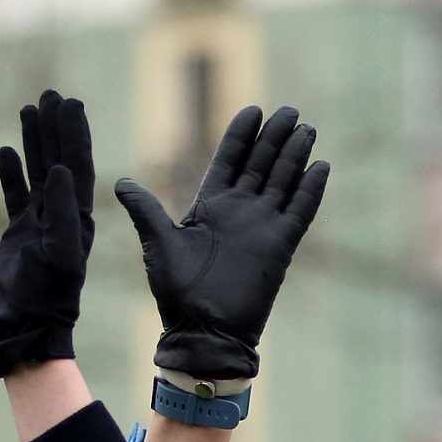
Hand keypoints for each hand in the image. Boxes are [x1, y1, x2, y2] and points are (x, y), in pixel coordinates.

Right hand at [0, 89, 92, 376]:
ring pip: (36, 171)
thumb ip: (61, 211)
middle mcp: (62, 214)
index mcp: (77, 216)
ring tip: (29, 109)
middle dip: (55, 127)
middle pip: (58, 160)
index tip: (70, 102)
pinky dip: (12, 174)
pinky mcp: (20, 233)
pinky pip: (16, 195)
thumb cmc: (49, 294)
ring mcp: (40, 222)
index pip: (76, 165)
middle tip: (51, 94)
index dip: (74, 133)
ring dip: (34, 142)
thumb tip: (59, 169)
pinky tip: (7, 151)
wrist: (29, 324)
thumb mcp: (61, 252)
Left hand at [116, 105, 329, 380]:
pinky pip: (300, 212)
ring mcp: (262, 228)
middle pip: (262, 164)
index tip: (253, 109)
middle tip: (290, 110)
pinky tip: (320, 167)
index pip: (230, 160)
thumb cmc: (176, 293)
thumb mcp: (158, 242)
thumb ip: (146, 209)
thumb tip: (121, 182)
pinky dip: (310, 190)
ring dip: (295, 155)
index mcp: (211, 207)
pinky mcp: (280, 247)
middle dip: (275, 137)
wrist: (202, 331)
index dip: (242, 135)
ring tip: (306, 128)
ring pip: (283, 182)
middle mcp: (239, 213)